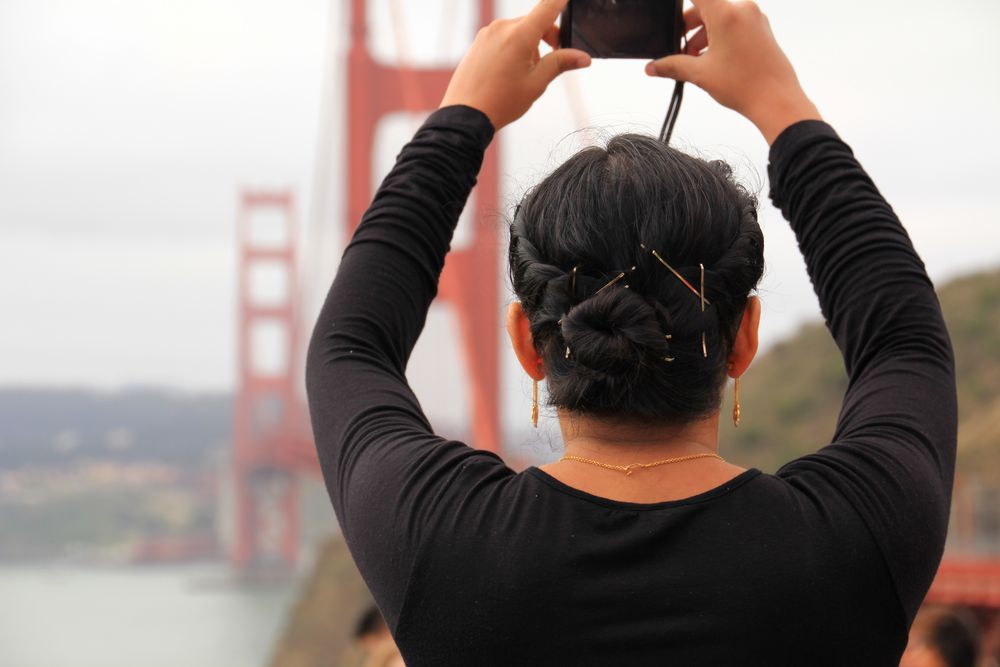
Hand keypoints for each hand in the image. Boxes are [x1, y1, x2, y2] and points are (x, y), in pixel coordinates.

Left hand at [439, 0, 590, 130]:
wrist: (466, 114)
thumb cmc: (499, 102)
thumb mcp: (536, 83)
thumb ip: (560, 64)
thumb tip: (583, 57)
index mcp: (519, 36)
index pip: (548, 7)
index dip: (562, 1)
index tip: (568, 0)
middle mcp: (502, 28)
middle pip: (535, 22)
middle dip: (548, 39)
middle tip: (550, 63)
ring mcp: (488, 33)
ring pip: (519, 31)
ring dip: (530, 46)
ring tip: (525, 74)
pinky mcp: (479, 41)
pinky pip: (504, 37)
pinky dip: (513, 48)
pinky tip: (509, 72)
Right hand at [646, 0, 821, 143]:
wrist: (777, 100)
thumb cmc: (746, 86)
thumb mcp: (701, 74)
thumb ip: (673, 66)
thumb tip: (653, 67)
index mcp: (726, 14)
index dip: (679, 4)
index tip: (671, 12)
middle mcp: (742, 10)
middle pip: (706, 6)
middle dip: (688, 26)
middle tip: (678, 48)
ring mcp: (754, 18)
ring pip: (719, 16)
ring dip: (702, 33)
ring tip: (694, 59)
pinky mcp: (761, 28)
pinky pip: (733, 24)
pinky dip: (718, 36)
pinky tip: (710, 59)